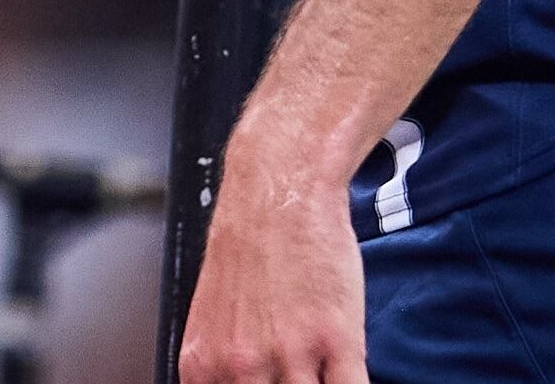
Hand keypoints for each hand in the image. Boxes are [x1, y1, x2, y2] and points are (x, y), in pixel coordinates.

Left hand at [176, 154, 366, 383]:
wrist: (282, 190)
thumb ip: (220, 363)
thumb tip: (238, 382)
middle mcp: (241, 368)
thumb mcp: (212, 314)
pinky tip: (349, 375)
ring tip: (324, 373)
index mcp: (205, 366)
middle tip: (297, 377)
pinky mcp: (338, 340)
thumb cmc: (252, 243)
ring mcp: (291, 356)